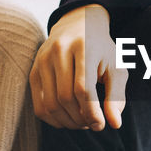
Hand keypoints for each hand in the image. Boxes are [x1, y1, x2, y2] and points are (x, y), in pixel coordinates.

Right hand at [30, 4, 127, 129]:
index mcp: (83, 47)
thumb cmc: (101, 50)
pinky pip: (39, 105)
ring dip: (68, 122)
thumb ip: (116, 96)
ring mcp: (42, 60)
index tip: (101, 125)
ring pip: (50, 104)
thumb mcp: (116, 67)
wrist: (77, 25)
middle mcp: (59, 51)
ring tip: (83, 122)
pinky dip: (53, 119)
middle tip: (93, 124)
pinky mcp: (33, 71)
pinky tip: (68, 119)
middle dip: (81, 118)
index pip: (83, 88)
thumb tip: (114, 124)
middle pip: (65, 98)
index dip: (92, 112)